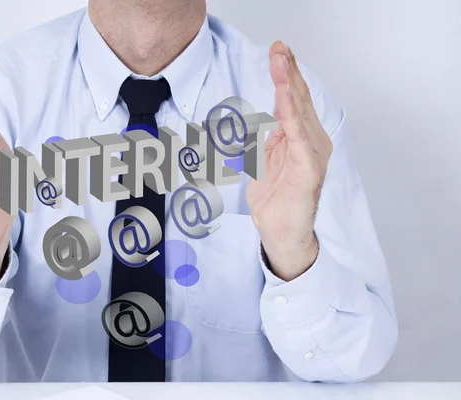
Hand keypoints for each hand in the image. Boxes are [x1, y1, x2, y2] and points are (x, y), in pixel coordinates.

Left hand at [245, 41, 332, 280]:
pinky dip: (292, 113)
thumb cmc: (275, 200)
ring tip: (281, 60)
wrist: (280, 233)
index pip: (293, 100)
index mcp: (299, 138)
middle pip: (299, 98)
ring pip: (300, 111)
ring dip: (289, 84)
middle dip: (288, 70)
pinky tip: (285, 95)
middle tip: (278, 46)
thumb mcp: (265, 161)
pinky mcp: (309, 168)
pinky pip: (299, 135)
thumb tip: (266, 119)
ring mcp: (312, 154)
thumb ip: (269, 138)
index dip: (286, 75)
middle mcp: (311, 141)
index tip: (277, 51)